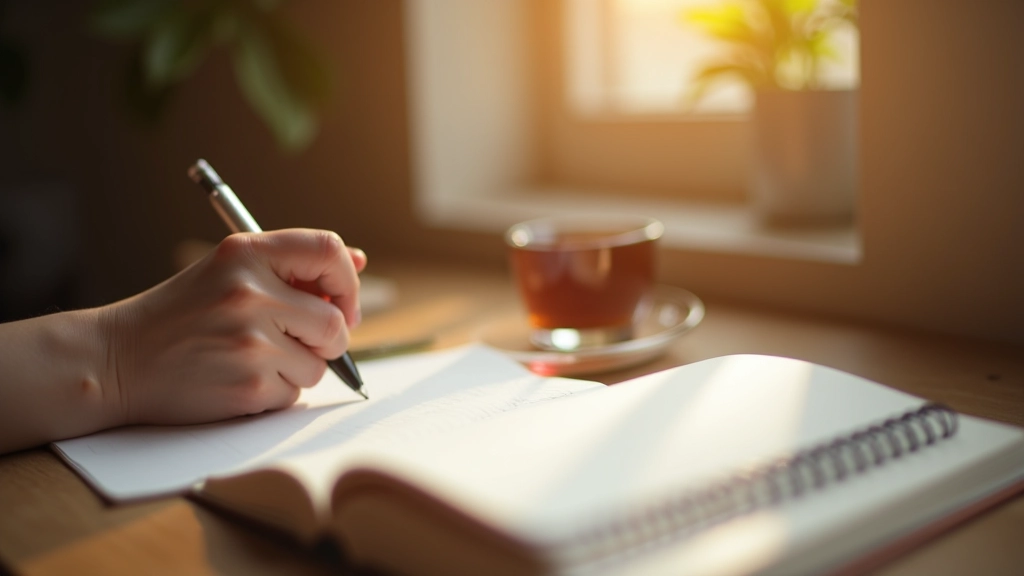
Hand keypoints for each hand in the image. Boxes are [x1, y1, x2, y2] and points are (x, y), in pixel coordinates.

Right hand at [100, 229, 366, 425]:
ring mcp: (251, 341)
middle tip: (295, 343)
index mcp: (246, 253)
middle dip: (327, 340)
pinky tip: (237, 380)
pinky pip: (294, 394)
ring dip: (296, 369)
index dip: (346, 281)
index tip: (340, 303)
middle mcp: (250, 292)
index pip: (328, 250)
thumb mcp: (228, 272)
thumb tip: (358, 261)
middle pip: (334, 322)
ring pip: (318, 364)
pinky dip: (275, 394)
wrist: (117, 360)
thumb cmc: (180, 315)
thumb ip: (291, 267)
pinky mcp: (249, 385)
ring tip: (251, 359)